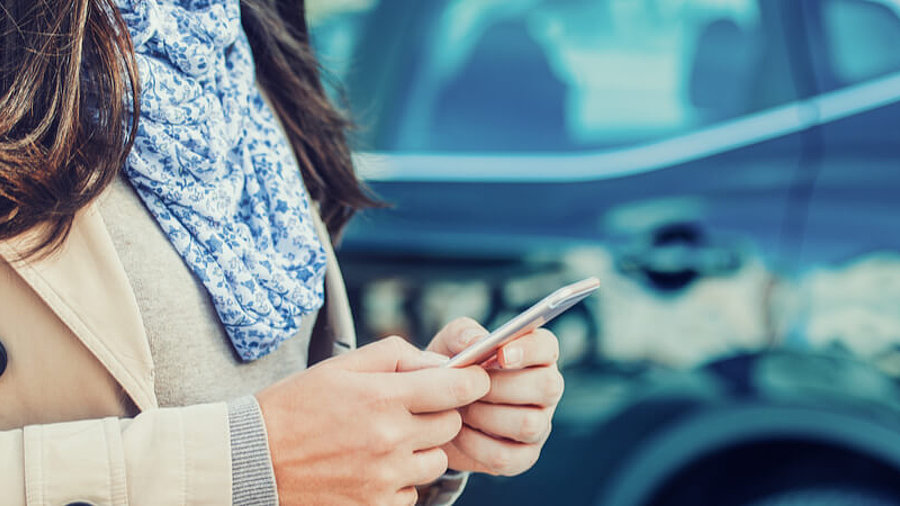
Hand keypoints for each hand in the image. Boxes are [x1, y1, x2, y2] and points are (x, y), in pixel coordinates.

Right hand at [256, 336, 489, 504]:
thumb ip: (397, 356)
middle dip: (440, 413)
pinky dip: (401, 480)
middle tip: (410, 409)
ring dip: (423, 449)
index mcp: (383, 398)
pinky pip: (412, 493)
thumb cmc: (297, 405)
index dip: (472, 381)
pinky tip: (372, 466)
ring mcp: (383, 478)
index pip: (457, 389)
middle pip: (451, 425)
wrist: (253, 459)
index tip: (472, 379)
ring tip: (388, 439)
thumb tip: (441, 363)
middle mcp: (390, 440)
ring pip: (437, 461)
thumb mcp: (341, 366)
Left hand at [427, 317, 563, 475]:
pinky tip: (458, 432)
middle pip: (547, 386)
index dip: (529, 350)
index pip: (547, 347)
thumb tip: (477, 342)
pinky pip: (507, 456)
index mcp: (535, 355)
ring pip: (529, 424)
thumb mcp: (450, 343)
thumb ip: (463, 334)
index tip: (501, 354)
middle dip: (502, 387)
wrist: (435, 411)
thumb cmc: (453, 368)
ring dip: (486, 416)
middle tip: (469, 387)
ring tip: (461, 409)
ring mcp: (539, 425)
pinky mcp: (523, 456)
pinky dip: (476, 445)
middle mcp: (546, 389)